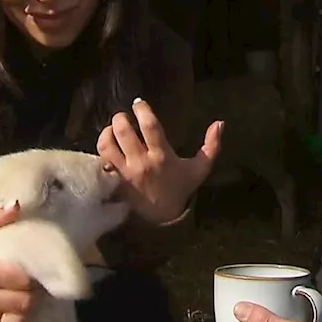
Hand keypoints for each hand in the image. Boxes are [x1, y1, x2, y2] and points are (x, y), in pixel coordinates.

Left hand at [97, 97, 222, 223]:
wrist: (163, 218)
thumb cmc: (180, 188)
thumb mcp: (200, 168)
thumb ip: (212, 146)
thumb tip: (220, 123)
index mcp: (162, 156)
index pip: (150, 126)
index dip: (143, 110)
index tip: (139, 103)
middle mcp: (141, 162)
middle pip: (123, 131)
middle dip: (121, 118)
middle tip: (124, 116)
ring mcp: (125, 172)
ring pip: (107, 144)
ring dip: (107, 131)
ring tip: (113, 129)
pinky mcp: (114, 181)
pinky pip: (101, 160)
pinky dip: (102, 149)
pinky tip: (108, 146)